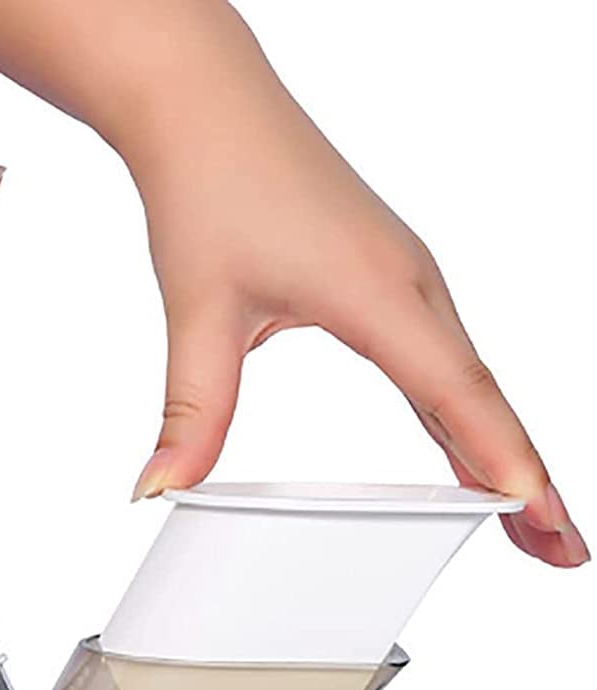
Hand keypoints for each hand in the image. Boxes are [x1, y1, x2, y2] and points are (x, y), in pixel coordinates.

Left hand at [123, 72, 585, 566]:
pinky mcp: (389, 280)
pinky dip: (468, 416)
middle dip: (526, 479)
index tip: (532, 512)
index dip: (495, 458)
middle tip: (560, 553)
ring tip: (532, 521)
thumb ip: (191, 411)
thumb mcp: (198, 312)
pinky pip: (445, 361)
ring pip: (471, 382)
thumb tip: (160, 489)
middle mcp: (409, 284)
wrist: (207, 110)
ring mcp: (406, 281)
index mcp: (376, 290)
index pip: (454, 392)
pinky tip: (471, 455)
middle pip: (484, 399)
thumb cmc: (210, 189)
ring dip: (504, 452)